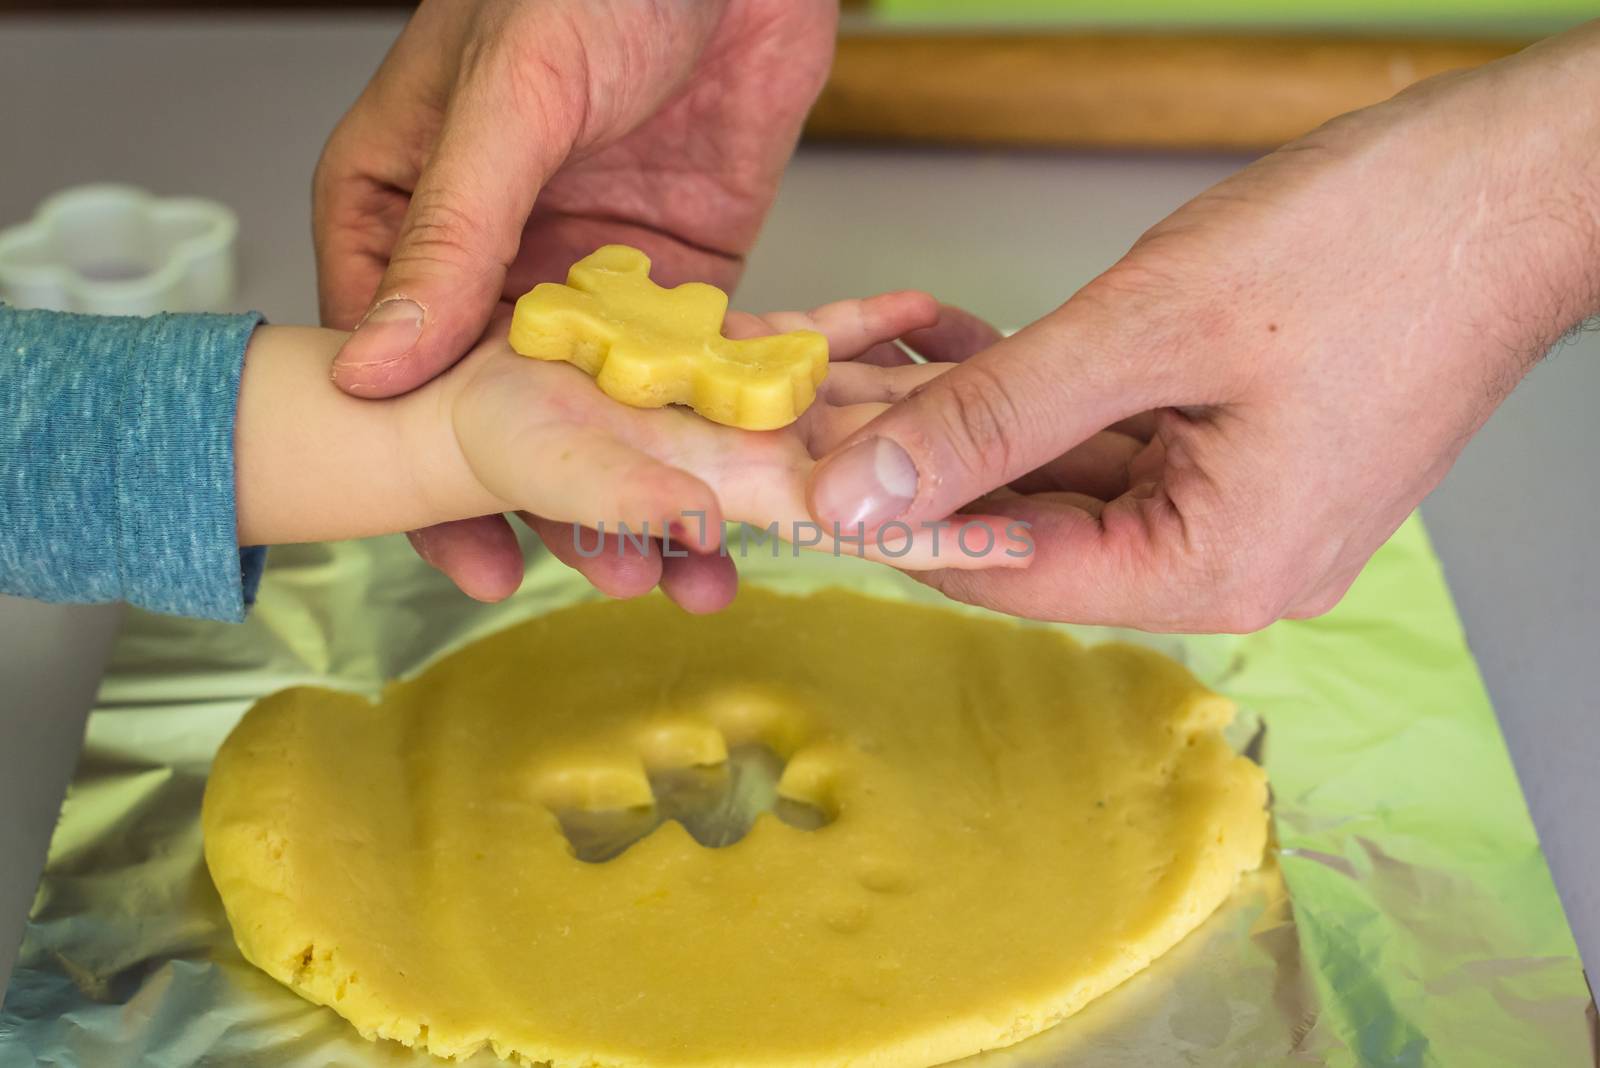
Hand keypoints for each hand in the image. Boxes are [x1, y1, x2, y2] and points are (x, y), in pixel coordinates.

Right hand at [313, 0, 835, 602]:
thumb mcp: (510, 97)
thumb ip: (453, 230)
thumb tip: (380, 368)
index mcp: (403, 201)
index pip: (393, 358)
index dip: (426, 465)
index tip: (467, 552)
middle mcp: (491, 249)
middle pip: (502, 404)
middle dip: (549, 500)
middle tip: (602, 573)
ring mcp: (587, 267)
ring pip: (599, 406)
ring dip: (640, 485)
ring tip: (682, 564)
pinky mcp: (679, 273)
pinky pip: (684, 370)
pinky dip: (707, 435)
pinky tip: (738, 494)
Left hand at [806, 26, 1599, 631]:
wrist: (1518, 182)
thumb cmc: (1377, 249)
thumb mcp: (1150, 328)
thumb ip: (995, 415)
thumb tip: (864, 493)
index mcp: (1220, 567)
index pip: (1011, 571)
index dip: (896, 523)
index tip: (802, 480)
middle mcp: (1230, 556)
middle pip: (1033, 528)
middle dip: (928, 466)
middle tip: (825, 411)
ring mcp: (1240, 501)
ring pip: (1064, 476)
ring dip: (975, 424)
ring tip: (873, 369)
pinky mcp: (1243, 445)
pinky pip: (1111, 436)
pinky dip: (1040, 396)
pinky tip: (962, 349)